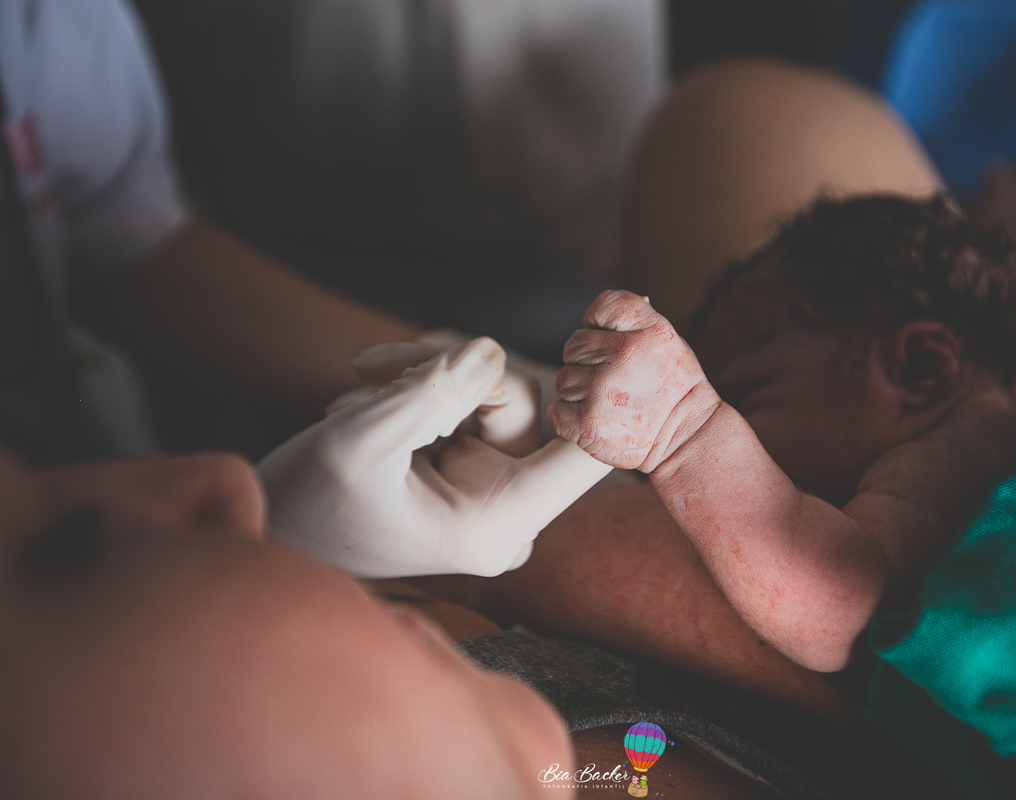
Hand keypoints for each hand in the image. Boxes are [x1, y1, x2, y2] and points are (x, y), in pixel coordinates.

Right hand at [259, 338, 610, 576]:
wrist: (276, 526)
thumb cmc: (309, 499)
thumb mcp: (359, 441)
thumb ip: (428, 393)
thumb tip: (490, 350)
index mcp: (498, 523)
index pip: (588, 453)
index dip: (604, 391)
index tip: (613, 327)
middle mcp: (509, 513)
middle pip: (526, 404)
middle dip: (448, 376)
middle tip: (372, 369)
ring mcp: (494, 491)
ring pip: (492, 393)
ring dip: (425, 378)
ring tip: (359, 395)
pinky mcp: (474, 468)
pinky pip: (471, 401)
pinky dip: (421, 390)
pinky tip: (367, 409)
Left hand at [548, 290, 721, 471]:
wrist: (686, 438)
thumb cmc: (674, 390)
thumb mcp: (667, 342)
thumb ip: (633, 325)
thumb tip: (595, 322)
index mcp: (648, 330)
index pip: (604, 305)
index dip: (598, 322)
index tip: (609, 341)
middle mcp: (624, 355)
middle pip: (575, 346)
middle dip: (587, 363)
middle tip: (614, 382)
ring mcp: (602, 389)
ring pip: (564, 380)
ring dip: (579, 393)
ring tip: (610, 403)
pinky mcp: (586, 423)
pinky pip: (556, 411)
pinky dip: (569, 419)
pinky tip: (598, 420)